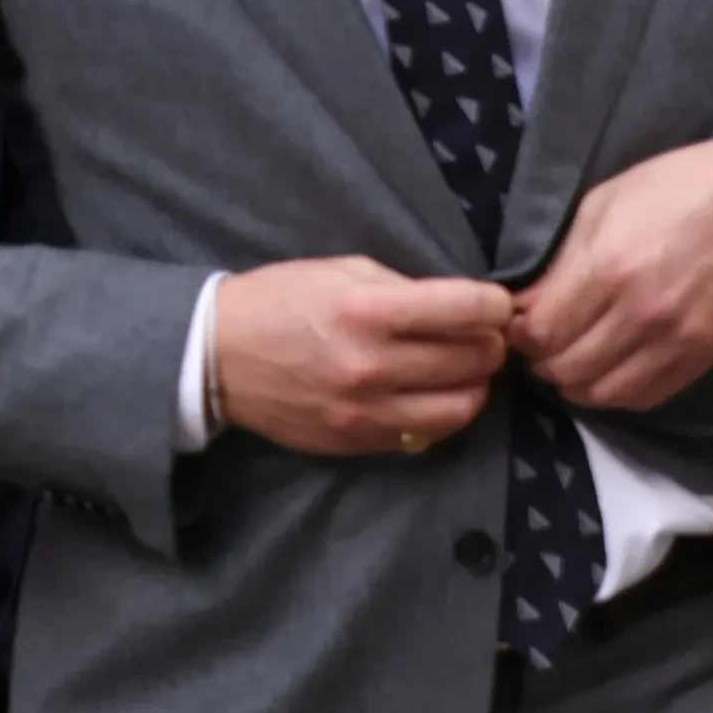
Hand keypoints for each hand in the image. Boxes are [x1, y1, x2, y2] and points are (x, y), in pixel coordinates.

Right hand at [205, 257, 512, 456]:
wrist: (217, 358)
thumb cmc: (279, 301)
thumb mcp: (341, 270)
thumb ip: (403, 288)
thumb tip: (462, 306)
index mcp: (366, 310)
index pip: (467, 309)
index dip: (495, 305)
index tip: (495, 304)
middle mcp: (371, 365)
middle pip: (474, 359)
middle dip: (489, 342)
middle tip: (482, 335)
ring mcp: (365, 411)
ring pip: (461, 406)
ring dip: (475, 385)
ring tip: (464, 370)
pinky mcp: (358, 441)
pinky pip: (426, 434)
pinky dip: (442, 413)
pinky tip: (431, 394)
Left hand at [508, 133, 712, 413]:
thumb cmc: (672, 189)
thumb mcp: (600, 207)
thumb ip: (559, 264)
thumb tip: (524, 309)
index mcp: (608, 268)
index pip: (543, 334)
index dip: (520, 337)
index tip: (519, 327)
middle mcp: (641, 313)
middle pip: (567, 369)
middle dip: (542, 361)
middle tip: (541, 346)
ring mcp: (677, 340)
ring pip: (604, 393)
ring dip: (576, 383)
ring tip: (572, 361)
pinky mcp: (705, 356)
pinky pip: (647, 397)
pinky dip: (617, 393)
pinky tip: (609, 370)